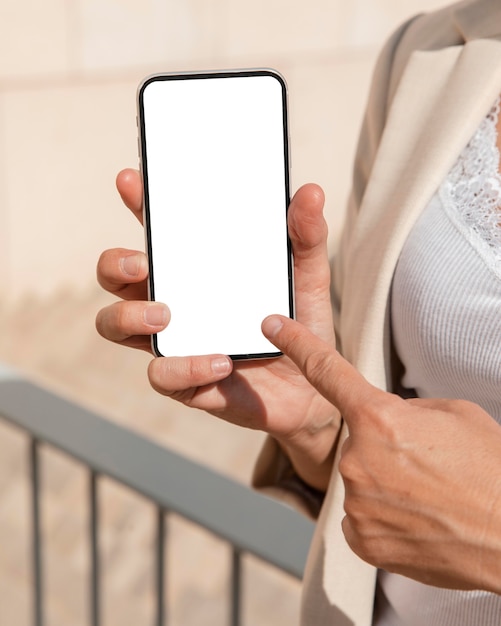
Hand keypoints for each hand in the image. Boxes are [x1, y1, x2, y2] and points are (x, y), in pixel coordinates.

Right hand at [96, 169, 339, 489]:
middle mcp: (174, 300)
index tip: (132, 181)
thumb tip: (310, 192)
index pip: (157, 231)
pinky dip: (186, 366)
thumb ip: (306, 237)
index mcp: (196, 268)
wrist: (312, 388)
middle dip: (115, 264)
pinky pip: (162, 374)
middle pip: (115, 275)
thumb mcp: (308, 277)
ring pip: (114, 323)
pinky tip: (221, 361)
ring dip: (128, 316)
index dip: (139, 204)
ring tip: (165, 315)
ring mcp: (174, 340)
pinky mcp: (184, 380)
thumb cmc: (301, 325)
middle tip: (142, 264)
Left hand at [262, 315, 500, 591]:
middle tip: (426, 464)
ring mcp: (356, 502)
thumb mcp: (453, 415)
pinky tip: (415, 520)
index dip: (297, 343)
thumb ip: (405, 409)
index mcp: (380, 418)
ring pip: (360, 480)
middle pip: (357, 441)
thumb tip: (385, 418)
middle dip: (383, 446)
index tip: (271, 325)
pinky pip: (359, 516)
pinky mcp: (360, 539)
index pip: (327, 371)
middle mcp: (358, 459)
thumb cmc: (490, 469)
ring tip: (428, 496)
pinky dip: (382, 516)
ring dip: (386, 483)